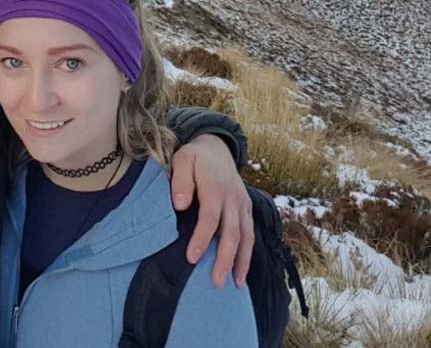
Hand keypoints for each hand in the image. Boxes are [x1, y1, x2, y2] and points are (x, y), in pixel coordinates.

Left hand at [170, 134, 254, 288]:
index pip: (210, 218)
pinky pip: (250, 233)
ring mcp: (242, 204)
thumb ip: (181, 180)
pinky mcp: (247, 208)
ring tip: (236, 284)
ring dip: (242, 261)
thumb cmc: (195, 156)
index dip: (201, 239)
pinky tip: (242, 270)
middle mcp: (233, 198)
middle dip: (225, 259)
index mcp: (215, 188)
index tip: (191, 258)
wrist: (216, 146)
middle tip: (216, 281)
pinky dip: (248, 253)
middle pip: (232, 233)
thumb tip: (180, 205)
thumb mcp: (183, 159)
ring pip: (246, 236)